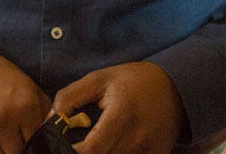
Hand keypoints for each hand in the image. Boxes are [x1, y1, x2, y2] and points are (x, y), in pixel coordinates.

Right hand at [0, 51, 50, 153]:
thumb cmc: (4, 82)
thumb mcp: (32, 92)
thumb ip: (48, 118)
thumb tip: (57, 143)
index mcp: (25, 107)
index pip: (37, 147)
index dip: (33, 148)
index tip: (28, 143)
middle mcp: (3, 118)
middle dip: (15, 150)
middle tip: (11, 138)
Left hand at [53, 61, 183, 153]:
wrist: (176, 90)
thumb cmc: (133, 82)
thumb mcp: (99, 80)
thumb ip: (69, 97)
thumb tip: (49, 120)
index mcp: (121, 115)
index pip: (91, 150)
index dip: (70, 153)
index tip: (58, 147)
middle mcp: (137, 139)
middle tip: (71, 145)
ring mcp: (147, 153)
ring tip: (91, 143)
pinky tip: (107, 147)